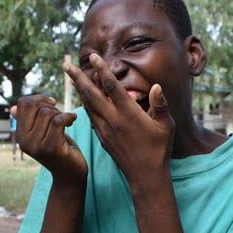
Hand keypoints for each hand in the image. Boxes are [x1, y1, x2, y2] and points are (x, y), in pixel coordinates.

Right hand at [12, 95, 87, 186]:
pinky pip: (57, 121)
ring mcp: (37, 146)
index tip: (52, 104)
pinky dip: (68, 117)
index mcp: (21, 135)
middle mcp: (25, 141)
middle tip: (61, 117)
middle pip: (35, 106)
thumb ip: (30, 121)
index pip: (23, 103)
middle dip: (51, 107)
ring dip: (61, 114)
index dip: (39, 99)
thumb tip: (13, 108)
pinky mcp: (52, 149)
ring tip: (67, 122)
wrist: (70, 176)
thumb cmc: (59, 152)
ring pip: (47, 113)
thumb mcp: (43, 134)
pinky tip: (73, 119)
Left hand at [63, 55, 174, 187]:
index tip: (93, 57)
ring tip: (72, 78)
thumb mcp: (166, 125)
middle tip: (66, 65)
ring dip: (79, 90)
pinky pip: (91, 118)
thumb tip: (156, 86)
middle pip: (91, 94)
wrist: (145, 175)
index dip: (102, 70)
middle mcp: (113, 120)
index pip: (111, 86)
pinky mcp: (103, 139)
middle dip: (78, 78)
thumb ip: (160, 105)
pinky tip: (83, 100)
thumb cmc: (159, 149)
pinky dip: (85, 106)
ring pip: (88, 106)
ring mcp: (105, 130)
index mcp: (128, 114)